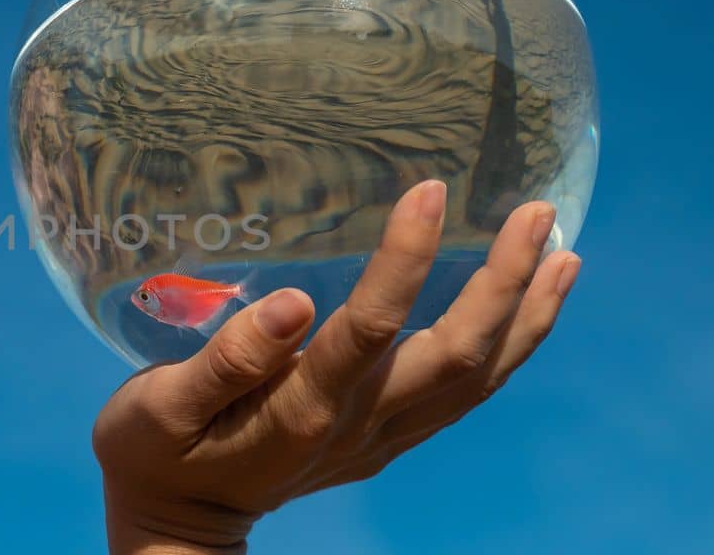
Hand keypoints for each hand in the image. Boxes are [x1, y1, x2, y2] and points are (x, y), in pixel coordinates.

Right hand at [94, 180, 581, 553]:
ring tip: (562, 251)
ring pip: (477, 381)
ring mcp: (380, 436)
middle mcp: (358, 425)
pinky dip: (509, 348)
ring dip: (526, 317)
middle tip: (537, 212)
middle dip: (505, 284)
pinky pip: (466, 393)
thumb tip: (293, 304)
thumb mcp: (160, 408)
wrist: (176, 523)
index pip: (371, 328)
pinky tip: (526, 304)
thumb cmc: (152, 451)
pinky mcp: (386, 437)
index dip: (406, 259)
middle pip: (458, 358)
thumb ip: (226, 360)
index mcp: (302, 410)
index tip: (429, 191)